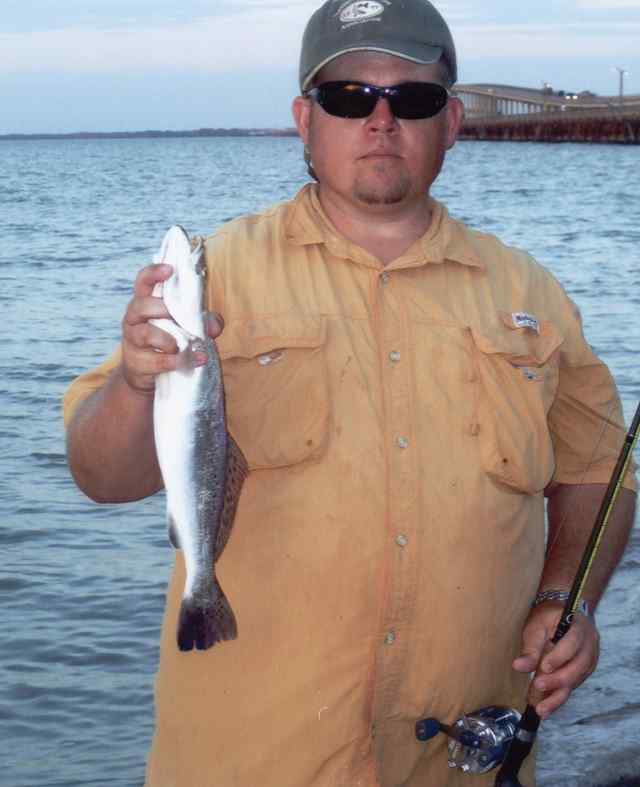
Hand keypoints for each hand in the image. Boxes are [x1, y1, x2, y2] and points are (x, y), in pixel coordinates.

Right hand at [121, 263, 223, 393]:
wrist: (147, 374)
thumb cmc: (167, 340)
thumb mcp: (185, 327)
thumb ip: (204, 322)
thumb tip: (215, 326)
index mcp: (145, 302)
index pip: (143, 281)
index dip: (154, 273)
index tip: (170, 270)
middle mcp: (134, 318)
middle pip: (142, 305)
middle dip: (163, 310)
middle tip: (180, 318)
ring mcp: (132, 340)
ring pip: (146, 333)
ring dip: (169, 340)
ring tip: (182, 345)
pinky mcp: (137, 362)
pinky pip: (157, 360)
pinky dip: (179, 360)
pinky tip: (197, 359)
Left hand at [512, 601, 599, 718]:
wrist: (566, 614)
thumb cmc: (549, 617)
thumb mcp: (536, 625)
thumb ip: (530, 647)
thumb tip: (519, 667)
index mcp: (579, 628)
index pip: (571, 644)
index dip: (558, 658)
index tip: (543, 668)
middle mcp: (590, 645)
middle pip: (577, 667)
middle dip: (557, 681)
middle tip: (537, 688)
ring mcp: (590, 659)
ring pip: (576, 681)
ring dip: (558, 696)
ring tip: (540, 710)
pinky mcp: (584, 671)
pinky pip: (573, 685)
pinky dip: (559, 695)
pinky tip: (546, 706)